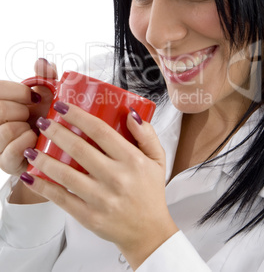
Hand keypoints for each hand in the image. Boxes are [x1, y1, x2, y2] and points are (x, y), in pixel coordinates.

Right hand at [0, 58, 56, 175]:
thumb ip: (45, 76)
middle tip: (34, 115)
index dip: (19, 92)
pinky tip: (34, 141)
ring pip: (6, 130)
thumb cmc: (49, 116)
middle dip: (24, 110)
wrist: (58, 144)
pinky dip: (27, 143)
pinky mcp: (5, 163)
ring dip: (26, 128)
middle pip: (0, 109)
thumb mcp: (50, 93)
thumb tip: (42, 62)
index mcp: (1, 102)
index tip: (35, 97)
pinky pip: (10, 151)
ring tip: (34, 130)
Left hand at [22, 103, 177, 268]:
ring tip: (32, 148)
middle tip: (43, 122)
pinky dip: (43, 187)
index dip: (79, 116)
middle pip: (79, 149)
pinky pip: (62, 199)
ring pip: (66, 174)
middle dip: (56, 132)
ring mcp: (101, 199)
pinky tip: (31, 176)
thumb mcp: (157, 159)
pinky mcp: (89, 217)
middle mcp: (116, 178)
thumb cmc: (150, 191)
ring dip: (44, 159)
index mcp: (132, 160)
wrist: (148, 232)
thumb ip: (147, 134)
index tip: (62, 107)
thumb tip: (130, 113)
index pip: (100, 131)